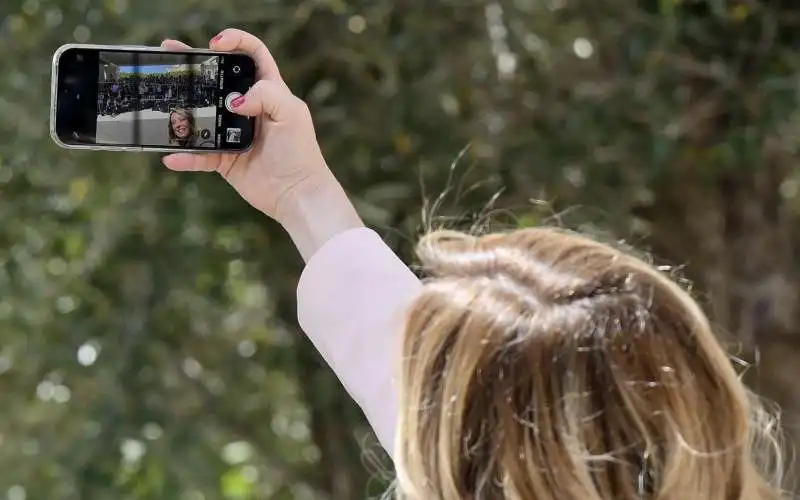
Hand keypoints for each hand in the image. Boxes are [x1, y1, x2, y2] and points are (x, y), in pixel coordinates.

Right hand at [161, 28, 328, 224]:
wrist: (296, 195)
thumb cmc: (300, 152)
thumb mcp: (291, 114)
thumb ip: (267, 95)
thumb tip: (234, 101)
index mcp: (269, 91)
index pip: (253, 55)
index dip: (236, 41)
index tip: (216, 43)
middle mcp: (249, 108)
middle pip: (217, 78)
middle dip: (195, 63)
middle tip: (171, 52)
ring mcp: (233, 133)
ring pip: (202, 114)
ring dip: (181, 107)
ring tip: (162, 98)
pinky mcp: (225, 159)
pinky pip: (199, 155)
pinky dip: (185, 156)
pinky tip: (172, 156)